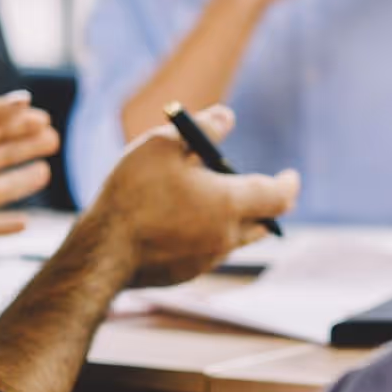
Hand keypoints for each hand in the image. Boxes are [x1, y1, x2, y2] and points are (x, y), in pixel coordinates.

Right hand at [82, 104, 299, 288]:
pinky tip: (177, 222)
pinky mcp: (185, 275)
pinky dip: (204, 235)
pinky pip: (206, 252)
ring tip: (206, 199)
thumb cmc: (133, 193)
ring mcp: (206, 261)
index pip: (279, 197)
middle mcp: (226, 237)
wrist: (101, 253)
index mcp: (229, 204)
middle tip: (258, 188)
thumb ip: (202, 128)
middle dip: (265, 205)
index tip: (291, 175)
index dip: (289, 185)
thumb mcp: (164, 145)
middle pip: (261, 224)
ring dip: (231, 220)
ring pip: (232, 239)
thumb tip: (227, 117)